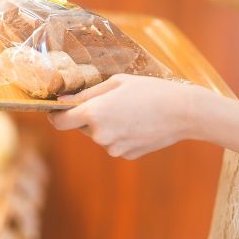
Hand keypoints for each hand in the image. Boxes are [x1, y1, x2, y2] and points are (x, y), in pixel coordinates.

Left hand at [48, 74, 196, 159]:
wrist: (183, 112)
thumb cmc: (150, 90)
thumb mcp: (116, 83)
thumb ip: (87, 94)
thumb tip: (62, 101)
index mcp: (94, 114)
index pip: (60, 122)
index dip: (56, 115)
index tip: (58, 109)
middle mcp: (100, 135)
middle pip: (83, 127)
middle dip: (91, 116)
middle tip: (113, 101)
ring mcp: (114, 148)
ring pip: (100, 135)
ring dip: (107, 125)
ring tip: (131, 111)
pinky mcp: (127, 156)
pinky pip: (115, 143)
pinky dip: (121, 134)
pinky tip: (139, 123)